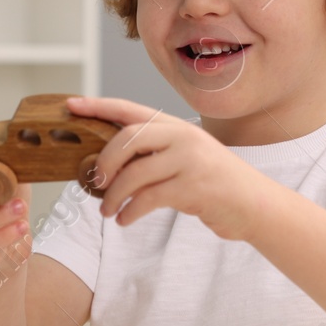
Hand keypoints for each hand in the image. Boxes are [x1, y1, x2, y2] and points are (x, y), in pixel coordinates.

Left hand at [72, 96, 270, 239]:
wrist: (254, 205)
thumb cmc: (212, 184)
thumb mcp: (186, 158)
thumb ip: (155, 153)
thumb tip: (106, 162)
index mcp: (177, 126)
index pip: (130, 110)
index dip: (98, 106)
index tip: (70, 105)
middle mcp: (183, 137)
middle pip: (128, 139)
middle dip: (104, 161)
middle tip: (94, 181)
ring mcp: (190, 161)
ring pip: (135, 174)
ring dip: (114, 196)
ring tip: (107, 211)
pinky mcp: (194, 187)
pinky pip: (148, 198)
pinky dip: (130, 212)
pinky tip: (125, 220)